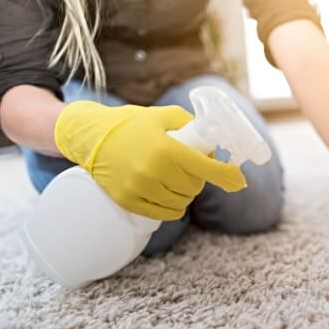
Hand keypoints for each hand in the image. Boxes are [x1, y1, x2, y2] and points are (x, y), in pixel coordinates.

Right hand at [54, 101, 246, 219]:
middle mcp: (154, 170)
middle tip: (192, 170)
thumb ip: (190, 124)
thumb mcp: (164, 116)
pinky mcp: (128, 200)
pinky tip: (173, 198)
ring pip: (181, 202)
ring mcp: (139, 188)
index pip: (206, 168)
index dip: (227, 176)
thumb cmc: (131, 123)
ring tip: (179, 182)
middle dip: (199, 180)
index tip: (238, 180)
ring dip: (187, 194)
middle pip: (194, 187)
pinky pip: (164, 213)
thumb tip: (214, 142)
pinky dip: (174, 208)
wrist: (91, 136)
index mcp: (166, 149)